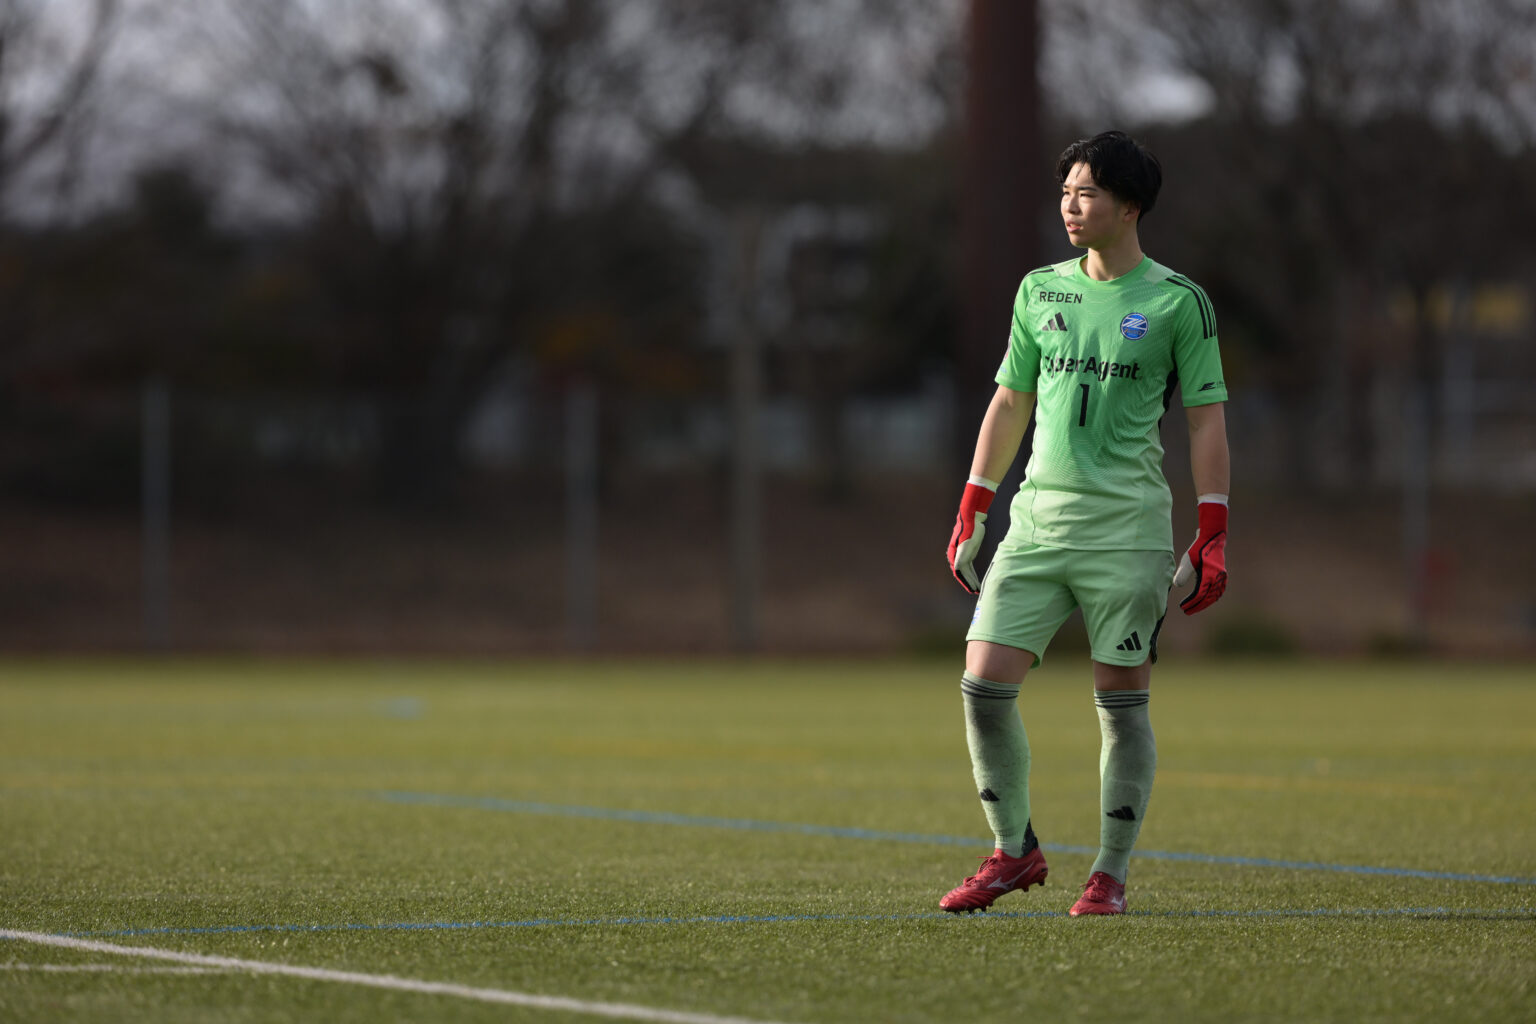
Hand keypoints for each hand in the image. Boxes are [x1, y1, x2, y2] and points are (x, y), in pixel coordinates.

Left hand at [947, 480, 995, 594]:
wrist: (972, 520)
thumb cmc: (974, 527)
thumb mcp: (973, 539)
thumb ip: (972, 545)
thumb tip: (976, 538)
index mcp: (958, 553)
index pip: (963, 569)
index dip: (968, 578)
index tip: (974, 584)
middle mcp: (955, 556)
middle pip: (961, 573)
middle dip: (968, 583)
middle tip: (974, 591)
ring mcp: (957, 556)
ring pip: (962, 574)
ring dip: (969, 583)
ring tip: (976, 591)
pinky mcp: (960, 556)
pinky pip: (963, 572)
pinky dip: (968, 580)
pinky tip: (974, 586)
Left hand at [1173, 501, 1227, 613]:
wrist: (1212, 539)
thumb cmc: (1198, 549)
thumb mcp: (1187, 560)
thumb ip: (1183, 573)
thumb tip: (1176, 586)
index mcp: (1209, 575)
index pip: (1200, 594)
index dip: (1191, 603)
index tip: (1183, 607)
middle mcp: (1218, 578)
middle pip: (1208, 598)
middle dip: (1197, 606)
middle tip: (1187, 611)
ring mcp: (1221, 577)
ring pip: (1214, 595)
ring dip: (1205, 603)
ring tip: (1196, 607)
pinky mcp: (1222, 575)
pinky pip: (1219, 590)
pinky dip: (1213, 597)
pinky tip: (1207, 600)